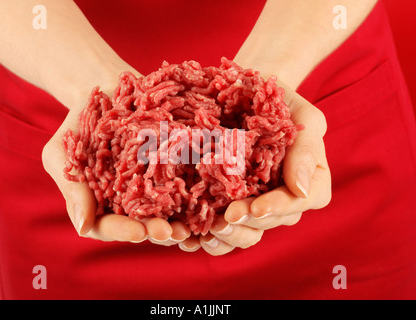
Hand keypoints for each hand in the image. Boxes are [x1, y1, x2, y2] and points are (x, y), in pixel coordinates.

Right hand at [42, 86, 191, 245]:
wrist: (106, 89)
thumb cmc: (79, 123)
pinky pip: (184, 184)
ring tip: (191, 225)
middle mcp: (129, 200)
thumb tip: (82, 227)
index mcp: (101, 203)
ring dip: (179, 221)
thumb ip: (72, 188)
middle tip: (170, 232)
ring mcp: (153, 185)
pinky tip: (206, 200)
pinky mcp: (172, 168)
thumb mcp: (62, 152)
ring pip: (166, 211)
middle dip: (156, 231)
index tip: (138, 232)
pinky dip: (195, 195)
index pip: (109, 227)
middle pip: (142, 225)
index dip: (123, 232)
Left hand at [179, 81, 331, 254]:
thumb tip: (301, 190)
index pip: (301, 202)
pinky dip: (208, 236)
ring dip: (228, 235)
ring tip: (208, 229)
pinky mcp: (227, 201)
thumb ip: (307, 148)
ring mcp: (253, 201)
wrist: (243, 90)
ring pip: (247, 232)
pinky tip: (193, 236)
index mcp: (306, 179)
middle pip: (271, 221)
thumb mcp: (301, 113)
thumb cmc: (276, 99)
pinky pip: (222, 228)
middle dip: (248, 223)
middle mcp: (281, 196)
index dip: (280, 209)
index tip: (256, 208)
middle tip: (226, 217)